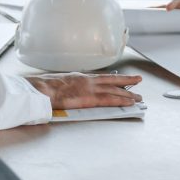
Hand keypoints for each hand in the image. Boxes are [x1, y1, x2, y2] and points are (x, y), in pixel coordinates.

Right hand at [27, 73, 142, 108]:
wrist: (40, 90)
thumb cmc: (43, 88)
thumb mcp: (55, 83)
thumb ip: (65, 86)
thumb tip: (65, 90)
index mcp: (79, 77)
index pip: (100, 77)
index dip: (112, 78)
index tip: (121, 78)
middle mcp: (87, 81)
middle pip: (111, 80)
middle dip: (126, 81)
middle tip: (138, 80)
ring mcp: (90, 89)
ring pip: (114, 90)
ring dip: (128, 94)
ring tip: (139, 97)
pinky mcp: (90, 98)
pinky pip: (110, 100)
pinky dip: (122, 101)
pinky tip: (130, 102)